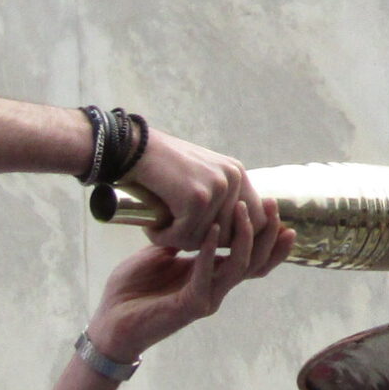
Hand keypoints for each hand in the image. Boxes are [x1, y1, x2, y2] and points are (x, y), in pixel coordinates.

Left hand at [86, 199, 295, 364]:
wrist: (108, 323)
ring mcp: (206, 299)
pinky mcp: (189, 306)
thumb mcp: (160, 254)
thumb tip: (195, 214)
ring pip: (239, 267)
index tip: (273, 208)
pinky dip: (209, 251)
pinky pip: (206, 275)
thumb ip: (183, 239)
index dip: (267, 235)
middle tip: (271, 204)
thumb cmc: (132, 290)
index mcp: (210, 276)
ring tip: (242, 209)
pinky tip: (210, 229)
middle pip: (255, 262)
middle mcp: (215, 289)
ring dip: (243, 236)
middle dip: (267, 233)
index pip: (250, 257)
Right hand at [129, 127, 276, 254]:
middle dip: (203, 242)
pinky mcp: (197, 198)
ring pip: (204, 239)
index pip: (257, 219)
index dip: (238, 237)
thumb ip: (216, 201)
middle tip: (176, 232)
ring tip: (160, 227)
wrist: (131, 148)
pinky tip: (151, 226)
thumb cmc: (159, 168)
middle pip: (230, 235)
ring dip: (178, 239)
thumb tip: (229, 239)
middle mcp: (232, 178)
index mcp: (236, 173)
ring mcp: (217, 187)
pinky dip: (164, 236)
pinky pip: (184, 236)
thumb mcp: (196, 178)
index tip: (213, 241)